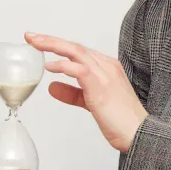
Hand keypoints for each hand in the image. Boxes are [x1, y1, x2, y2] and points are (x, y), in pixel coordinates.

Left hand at [24, 32, 147, 152]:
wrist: (139, 132)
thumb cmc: (121, 120)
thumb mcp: (91, 103)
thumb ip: (72, 93)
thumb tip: (53, 87)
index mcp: (108, 68)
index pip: (79, 51)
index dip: (59, 45)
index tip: (40, 43)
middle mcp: (107, 66)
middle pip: (75, 47)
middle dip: (51, 40)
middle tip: (31, 37)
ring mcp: (105, 74)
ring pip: (75, 52)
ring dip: (53, 45)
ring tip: (35, 44)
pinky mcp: (100, 85)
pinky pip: (78, 69)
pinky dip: (62, 65)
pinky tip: (49, 66)